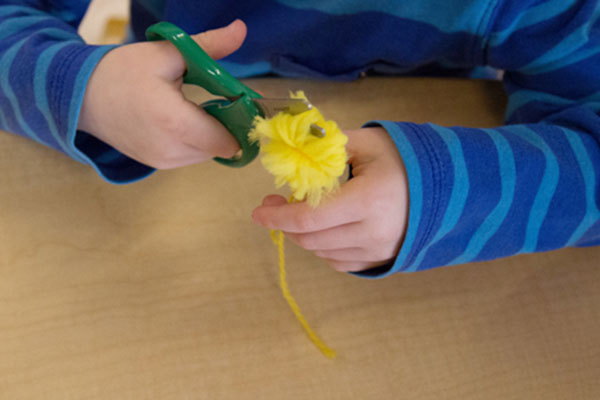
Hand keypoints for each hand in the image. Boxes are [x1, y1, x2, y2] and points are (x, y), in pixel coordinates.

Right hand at [77, 20, 246, 167]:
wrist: (81, 97)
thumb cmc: (123, 72)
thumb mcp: (166, 53)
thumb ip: (208, 46)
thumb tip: (241, 29)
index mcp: (174, 123)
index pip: (228, 139)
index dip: (240, 121)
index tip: (241, 99)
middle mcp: (171, 150)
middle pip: (221, 146)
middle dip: (229, 124)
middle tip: (220, 98)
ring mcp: (164, 162)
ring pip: (209, 153)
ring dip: (213, 133)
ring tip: (196, 106)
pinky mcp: (159, 165)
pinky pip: (192, 156)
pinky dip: (197, 140)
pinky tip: (184, 120)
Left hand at [252, 127, 408, 271]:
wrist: (448, 187)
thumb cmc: (406, 160)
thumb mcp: (367, 143)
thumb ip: (327, 146)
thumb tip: (292, 150)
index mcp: (368, 201)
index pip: (309, 218)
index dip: (277, 216)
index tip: (257, 211)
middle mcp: (372, 233)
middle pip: (310, 239)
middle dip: (285, 223)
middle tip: (275, 203)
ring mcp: (377, 251)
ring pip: (321, 253)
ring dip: (303, 234)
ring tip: (303, 211)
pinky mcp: (380, 260)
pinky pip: (338, 262)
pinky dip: (322, 247)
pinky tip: (324, 228)